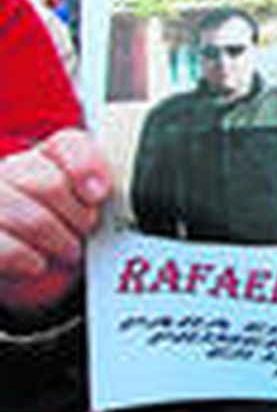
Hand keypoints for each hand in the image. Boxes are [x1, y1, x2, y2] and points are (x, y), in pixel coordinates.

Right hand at [0, 130, 111, 317]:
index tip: (99, 195)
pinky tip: (37, 264)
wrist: (24, 266)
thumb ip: (106, 194)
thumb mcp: (90, 209)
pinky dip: (27, 260)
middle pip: (47, 184)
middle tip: (86, 232)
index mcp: (46, 157)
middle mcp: (12, 172)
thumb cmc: (66, 232)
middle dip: (77, 216)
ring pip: (28, 218)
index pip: (68, 144)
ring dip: (57, 242)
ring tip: (68, 252)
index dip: (85, 167)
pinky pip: (5, 247)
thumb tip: (129, 199)